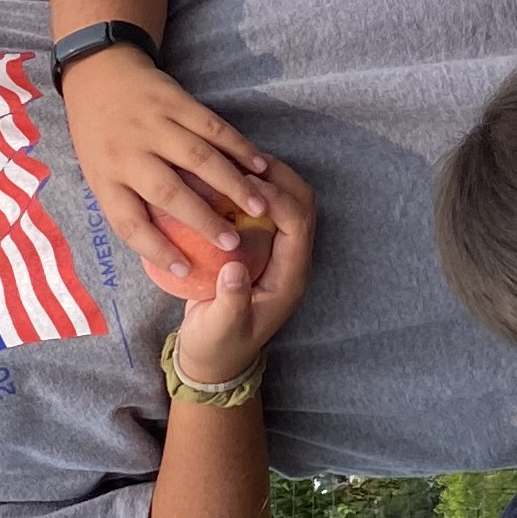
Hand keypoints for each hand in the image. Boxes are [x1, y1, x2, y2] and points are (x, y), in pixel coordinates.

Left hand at [61, 48, 271, 298]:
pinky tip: (259, 165)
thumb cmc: (99, 134)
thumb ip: (129, 201)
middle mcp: (126, 152)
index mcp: (104, 177)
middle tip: (234, 245)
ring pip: (198, 158)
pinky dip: (239, 146)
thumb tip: (169, 244)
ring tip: (259, 208)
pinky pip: (212, 126)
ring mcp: (152, 124)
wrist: (97, 73)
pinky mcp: (175, 100)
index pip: (129, 223)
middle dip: (204, 222)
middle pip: (168, 193)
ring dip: (232, 184)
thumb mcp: (99, 172)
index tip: (187, 270)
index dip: (158, 250)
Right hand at [167, 156, 314, 391]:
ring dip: (266, 178)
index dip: (276, 197)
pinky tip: (220, 177)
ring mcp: (276, 250)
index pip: (298, 223)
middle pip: (302, 203)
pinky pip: (263, 207)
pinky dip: (248, 188)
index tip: (243, 184)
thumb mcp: (221, 329)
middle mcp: (290, 258)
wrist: (214, 358)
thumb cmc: (219, 345)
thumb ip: (230, 302)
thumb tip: (233, 268)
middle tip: (242, 158)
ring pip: (287, 200)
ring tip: (232, 160)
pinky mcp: (259, 245)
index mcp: (290, 276)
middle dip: (279, 177)